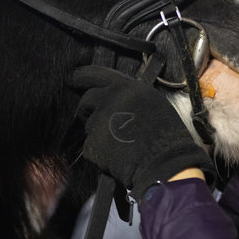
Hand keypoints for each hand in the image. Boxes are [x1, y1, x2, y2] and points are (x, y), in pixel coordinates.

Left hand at [72, 65, 213, 201]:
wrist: (165, 163)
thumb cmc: (166, 137)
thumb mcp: (153, 103)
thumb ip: (130, 97)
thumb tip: (114, 98)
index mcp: (128, 87)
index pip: (97, 75)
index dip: (81, 77)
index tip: (72, 78)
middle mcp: (111, 99)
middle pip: (87, 100)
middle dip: (88, 110)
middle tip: (99, 121)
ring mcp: (100, 121)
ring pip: (89, 124)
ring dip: (99, 133)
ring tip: (121, 143)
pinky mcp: (93, 142)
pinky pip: (90, 146)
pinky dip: (100, 152)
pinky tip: (118, 155)